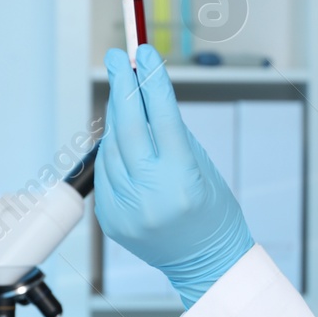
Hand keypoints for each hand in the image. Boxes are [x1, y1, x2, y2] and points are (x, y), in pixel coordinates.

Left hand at [95, 45, 254, 306]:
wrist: (205, 263)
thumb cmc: (212, 212)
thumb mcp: (202, 167)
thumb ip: (172, 134)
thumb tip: (145, 93)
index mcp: (182, 181)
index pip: (162, 118)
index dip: (152, 81)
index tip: (144, 53)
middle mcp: (150, 196)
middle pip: (127, 128)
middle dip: (122, 87)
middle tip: (117, 58)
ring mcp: (126, 209)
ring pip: (111, 148)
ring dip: (117, 118)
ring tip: (125, 97)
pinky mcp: (110, 218)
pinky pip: (106, 172)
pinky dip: (113, 151)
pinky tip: (124, 141)